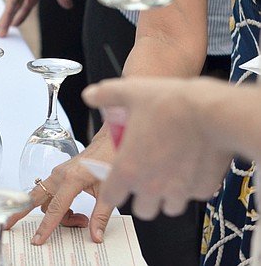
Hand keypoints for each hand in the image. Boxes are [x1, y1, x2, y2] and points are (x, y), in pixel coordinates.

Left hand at [0, 0, 71, 37]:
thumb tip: (68, 6)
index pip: (26, 5)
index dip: (21, 15)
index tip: (15, 25)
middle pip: (14, 8)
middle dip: (7, 20)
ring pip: (10, 8)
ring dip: (4, 21)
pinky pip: (11, 4)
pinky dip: (7, 16)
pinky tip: (3, 26)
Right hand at [6, 132, 116, 243]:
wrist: (110, 142)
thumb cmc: (109, 161)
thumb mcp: (108, 192)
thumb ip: (100, 216)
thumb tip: (96, 236)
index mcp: (71, 179)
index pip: (55, 209)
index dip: (46, 227)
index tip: (37, 239)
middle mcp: (59, 176)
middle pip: (34, 198)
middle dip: (20, 211)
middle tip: (8, 224)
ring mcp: (58, 174)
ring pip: (45, 199)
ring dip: (56, 214)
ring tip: (80, 220)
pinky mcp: (60, 174)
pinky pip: (51, 194)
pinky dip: (57, 206)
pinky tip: (75, 211)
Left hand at [82, 78, 230, 218]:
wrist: (212, 112)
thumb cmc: (170, 104)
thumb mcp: (129, 92)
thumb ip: (104, 95)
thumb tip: (90, 96)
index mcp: (128, 169)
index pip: (111, 196)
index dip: (113, 190)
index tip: (117, 183)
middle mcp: (152, 186)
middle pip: (142, 209)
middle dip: (142, 196)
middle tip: (146, 177)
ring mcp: (179, 191)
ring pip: (169, 207)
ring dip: (167, 196)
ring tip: (168, 173)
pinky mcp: (202, 189)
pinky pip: (194, 196)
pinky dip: (191, 187)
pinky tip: (190, 167)